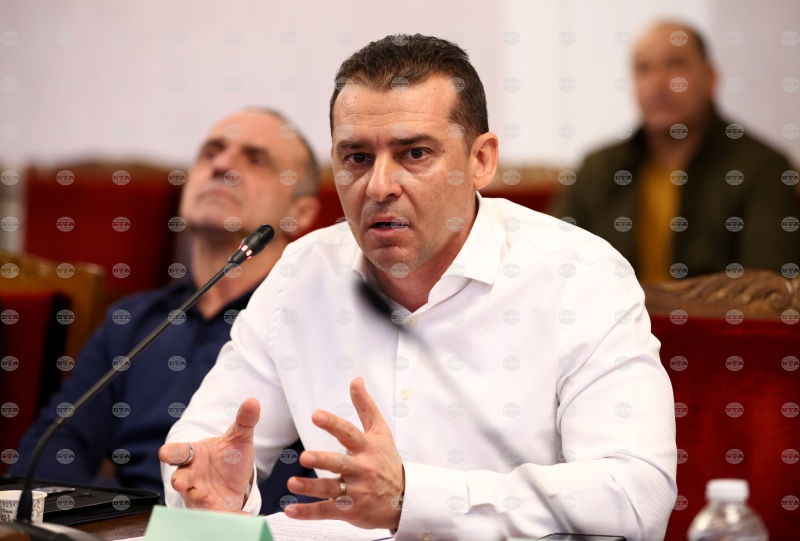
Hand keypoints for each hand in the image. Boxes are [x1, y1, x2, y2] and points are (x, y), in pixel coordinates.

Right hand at [158, 398, 259, 511]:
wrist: (234, 479)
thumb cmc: (228, 456)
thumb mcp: (239, 438)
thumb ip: (244, 421)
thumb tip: (252, 401)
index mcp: (193, 454)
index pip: (178, 452)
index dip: (171, 452)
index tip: (165, 453)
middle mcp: (191, 475)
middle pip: (179, 478)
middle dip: (179, 481)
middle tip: (181, 484)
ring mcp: (198, 493)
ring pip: (193, 499)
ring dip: (199, 501)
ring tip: (209, 501)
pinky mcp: (210, 509)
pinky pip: (213, 514)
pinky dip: (222, 515)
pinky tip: (237, 517)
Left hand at [284, 377, 403, 529]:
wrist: (403, 498)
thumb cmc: (387, 461)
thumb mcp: (380, 432)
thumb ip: (365, 406)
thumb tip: (356, 380)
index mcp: (366, 448)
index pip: (349, 433)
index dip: (333, 424)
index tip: (316, 415)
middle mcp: (361, 469)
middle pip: (340, 463)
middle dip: (323, 460)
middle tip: (305, 456)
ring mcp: (356, 491)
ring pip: (331, 489)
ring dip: (311, 487)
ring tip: (293, 483)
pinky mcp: (350, 510)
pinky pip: (327, 511)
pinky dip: (308, 512)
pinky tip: (290, 510)